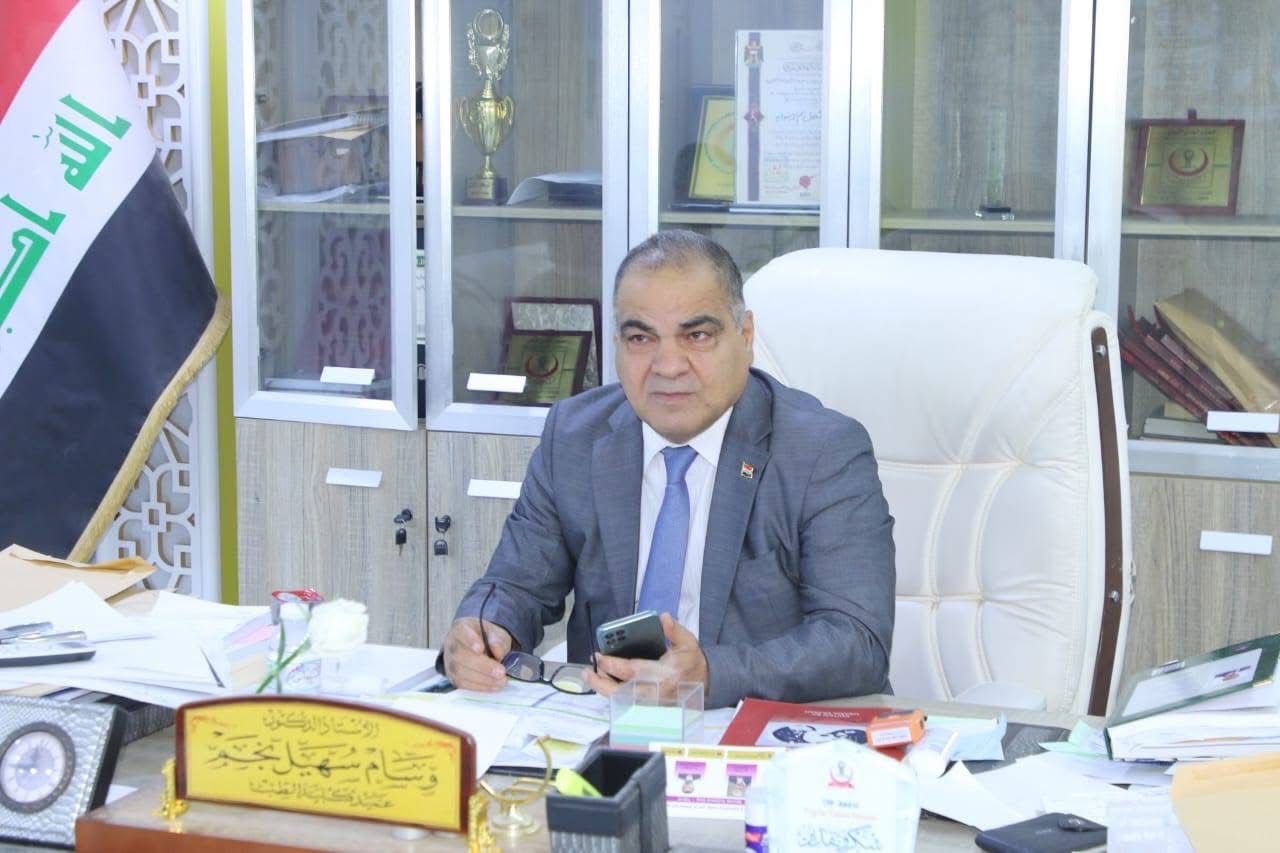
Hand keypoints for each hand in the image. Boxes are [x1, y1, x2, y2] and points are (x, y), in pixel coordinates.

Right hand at [442, 617, 511, 690]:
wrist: (479, 647)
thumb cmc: (487, 638)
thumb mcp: (496, 633)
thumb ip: (498, 640)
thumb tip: (498, 652)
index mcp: (461, 629)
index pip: (461, 632)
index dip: (469, 640)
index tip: (480, 648)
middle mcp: (451, 644)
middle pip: (461, 655)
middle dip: (483, 666)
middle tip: (501, 672)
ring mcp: (449, 661)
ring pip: (460, 672)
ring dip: (482, 679)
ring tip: (500, 681)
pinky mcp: (452, 676)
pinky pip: (462, 684)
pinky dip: (479, 686)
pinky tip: (493, 686)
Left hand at [584, 613, 707, 697]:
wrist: (706, 684)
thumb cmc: (691, 661)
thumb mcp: (688, 642)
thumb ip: (674, 630)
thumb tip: (663, 618)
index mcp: (667, 673)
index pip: (633, 671)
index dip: (613, 664)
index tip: (599, 655)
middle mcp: (658, 693)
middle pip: (622, 693)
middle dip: (601, 683)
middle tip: (587, 670)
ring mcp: (653, 705)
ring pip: (622, 702)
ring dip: (604, 690)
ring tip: (591, 675)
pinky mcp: (650, 710)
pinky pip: (626, 704)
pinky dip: (613, 694)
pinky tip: (604, 683)